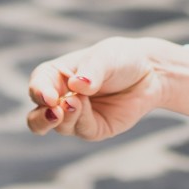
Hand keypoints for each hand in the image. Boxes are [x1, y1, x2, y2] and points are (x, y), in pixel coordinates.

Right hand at [25, 36, 188, 141]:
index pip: (38, 86)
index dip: (39, 92)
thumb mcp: (105, 57)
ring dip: (65, 117)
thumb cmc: (120, 58)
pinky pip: (81, 130)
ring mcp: (76, 116)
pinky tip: (87, 106)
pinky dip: (82, 120)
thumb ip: (91, 71)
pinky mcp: (93, 128)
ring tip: (76, 102)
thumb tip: (77, 85)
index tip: (50, 97)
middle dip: (41, 118)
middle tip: (54, 111)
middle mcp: (61, 98)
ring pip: (58, 127)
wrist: (150, 74)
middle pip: (37, 116)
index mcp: (55, 76)